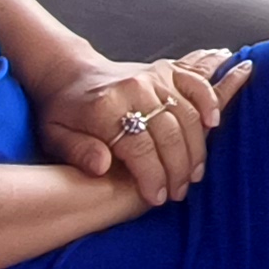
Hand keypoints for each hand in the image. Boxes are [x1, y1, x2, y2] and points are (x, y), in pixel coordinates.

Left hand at [36, 54, 247, 206]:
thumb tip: (101, 166)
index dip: (152, 176)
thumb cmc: (61, 110)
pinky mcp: (166, 70)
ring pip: (187, 114)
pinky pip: (196, 84)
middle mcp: (133, 88)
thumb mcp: (54, 136)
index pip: (139, 148)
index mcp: (104, 106)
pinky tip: (214, 124)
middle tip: (178, 193)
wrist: (68, 71)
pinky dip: (210, 102)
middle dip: (178, 169)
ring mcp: (153, 76)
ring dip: (196, 148)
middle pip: (169, 133)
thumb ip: (77, 152)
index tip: (157, 198)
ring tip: (194, 174)